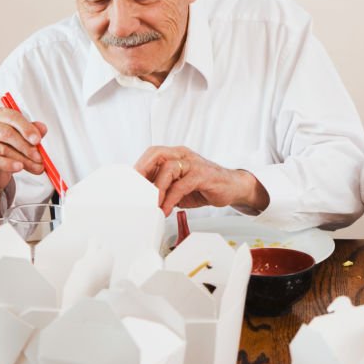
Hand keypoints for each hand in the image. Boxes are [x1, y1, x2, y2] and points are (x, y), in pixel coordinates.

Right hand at [0, 107, 46, 215]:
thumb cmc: (7, 147)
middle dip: (26, 147)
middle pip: (7, 133)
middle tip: (39, 157)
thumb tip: (42, 128)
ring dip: (23, 160)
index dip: (27, 129)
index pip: (12, 117)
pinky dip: (8, 164)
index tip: (38, 140)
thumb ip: (32, 131)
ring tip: (36, 167)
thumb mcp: (22, 137)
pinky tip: (19, 167)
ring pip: (3, 149)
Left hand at [135, 146, 270, 215]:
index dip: (139, 168)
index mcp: (176, 155)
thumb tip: (143, 198)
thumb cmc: (205, 186)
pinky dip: (170, 199)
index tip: (130, 186)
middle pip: (156, 154)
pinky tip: (166, 209)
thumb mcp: (179, 186)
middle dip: (143, 172)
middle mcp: (183, 155)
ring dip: (156, 189)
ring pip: (168, 169)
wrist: (233, 187)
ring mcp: (193, 163)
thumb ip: (163, 188)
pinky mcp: (203, 175)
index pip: (151, 155)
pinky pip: (181, 185)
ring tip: (152, 205)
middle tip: (136, 192)